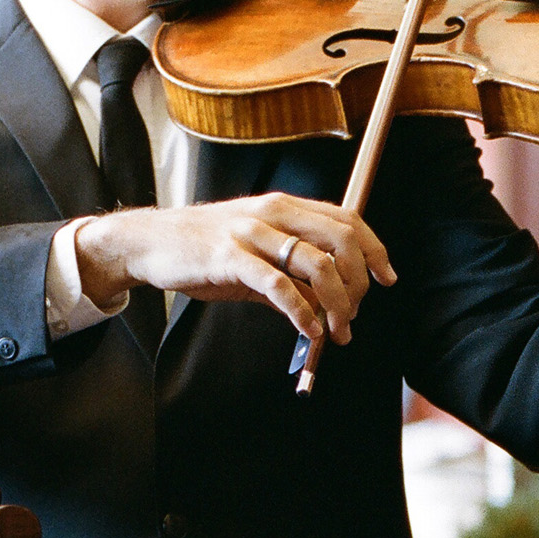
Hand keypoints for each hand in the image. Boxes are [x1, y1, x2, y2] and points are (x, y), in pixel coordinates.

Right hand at [73, 191, 392, 348]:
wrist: (150, 243)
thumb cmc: (206, 250)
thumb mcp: (256, 252)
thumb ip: (293, 271)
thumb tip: (327, 306)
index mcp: (284, 206)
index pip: (346, 218)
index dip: (374, 249)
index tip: (387, 278)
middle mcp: (273, 212)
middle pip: (340, 240)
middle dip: (359, 283)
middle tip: (355, 315)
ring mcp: (251, 232)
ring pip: (315, 263)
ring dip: (336, 304)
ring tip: (338, 331)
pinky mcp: (230, 257)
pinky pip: (279, 285)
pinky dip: (301, 312)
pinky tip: (308, 331)